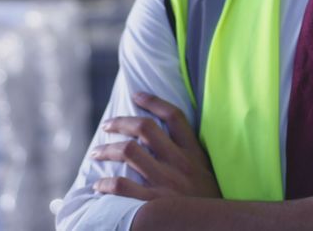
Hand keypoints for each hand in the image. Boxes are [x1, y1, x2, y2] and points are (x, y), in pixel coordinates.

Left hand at [91, 93, 220, 200]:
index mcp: (194, 154)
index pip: (174, 117)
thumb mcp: (206, 174)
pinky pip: (122, 186)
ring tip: (96, 154)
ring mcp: (167, 183)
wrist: (216, 228)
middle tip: (107, 125)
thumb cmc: (208, 203)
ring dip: (107, 149)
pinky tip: (99, 186)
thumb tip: (162, 143)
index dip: (154, 101)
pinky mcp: (154, 204)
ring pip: (129, 151)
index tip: (137, 95)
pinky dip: (105, 184)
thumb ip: (189, 158)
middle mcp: (180, 164)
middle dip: (121, 122)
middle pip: (145, 128)